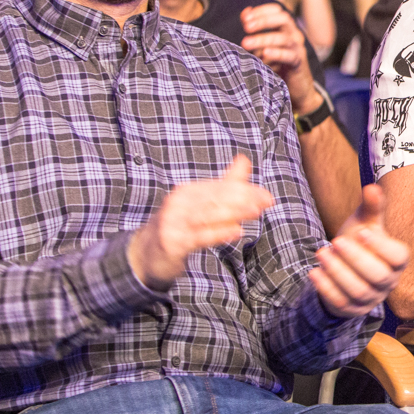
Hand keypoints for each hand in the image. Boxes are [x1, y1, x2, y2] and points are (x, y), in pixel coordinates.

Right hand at [129, 155, 272, 289]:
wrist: (146, 253)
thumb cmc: (179, 225)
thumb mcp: (200, 204)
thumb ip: (225, 184)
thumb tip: (245, 159)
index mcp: (189, 192)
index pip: (222, 188)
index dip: (246, 191)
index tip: (267, 197)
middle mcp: (179, 203)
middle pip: (216, 199)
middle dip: (243, 200)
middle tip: (266, 202)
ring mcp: (174, 222)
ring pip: (208, 216)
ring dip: (233, 213)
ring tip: (255, 211)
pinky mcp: (172, 242)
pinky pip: (198, 237)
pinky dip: (218, 233)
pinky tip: (236, 231)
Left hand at [240, 2, 318, 107]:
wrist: (296, 89)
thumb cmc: (277, 65)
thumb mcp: (264, 46)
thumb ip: (255, 31)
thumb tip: (245, 14)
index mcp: (286, 28)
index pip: (277, 10)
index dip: (262, 10)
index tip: (245, 18)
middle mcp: (294, 35)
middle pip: (283, 18)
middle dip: (263, 20)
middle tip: (246, 27)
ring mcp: (298, 48)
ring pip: (283, 38)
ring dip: (263, 38)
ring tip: (245, 43)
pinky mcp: (299, 63)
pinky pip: (289, 55)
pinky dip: (277, 53)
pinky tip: (264, 54)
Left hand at [310, 184, 406, 316]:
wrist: (346, 268)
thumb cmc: (360, 242)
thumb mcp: (366, 223)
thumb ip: (371, 207)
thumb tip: (371, 187)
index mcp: (397, 261)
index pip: (397, 257)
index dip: (381, 246)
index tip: (361, 232)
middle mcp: (389, 282)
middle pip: (378, 275)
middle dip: (356, 259)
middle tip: (336, 241)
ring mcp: (372, 299)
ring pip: (358, 290)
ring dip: (338, 272)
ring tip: (321, 252)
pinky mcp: (353, 310)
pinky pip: (341, 302)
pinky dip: (326, 287)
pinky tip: (313, 271)